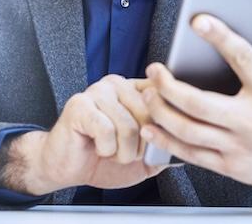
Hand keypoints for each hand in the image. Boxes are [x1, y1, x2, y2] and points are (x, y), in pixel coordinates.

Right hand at [0, 75, 169, 193]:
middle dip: (141, 146)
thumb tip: (185, 145)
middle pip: (149, 115)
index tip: (156, 138)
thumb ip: (163, 147)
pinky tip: (96, 147)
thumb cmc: (102, 158)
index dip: (164, 123)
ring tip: (110, 151)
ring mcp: (97, 91)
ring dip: (122, 152)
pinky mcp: (79, 105)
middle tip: (125, 152)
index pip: (162, 96)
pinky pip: (107, 131)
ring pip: (129, 126)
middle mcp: (117, 84)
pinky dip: (105, 150)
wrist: (66, 167)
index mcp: (135, 90)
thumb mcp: (142, 157)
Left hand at [140, 15, 251, 197]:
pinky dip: (166, 140)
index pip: (242, 58)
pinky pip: (191, 154)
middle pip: (199, 103)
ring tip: (148, 92)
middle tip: (154, 68)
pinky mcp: (230, 166)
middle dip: (169, 85)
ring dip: (161, 110)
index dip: (219, 37)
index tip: (197, 21)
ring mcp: (239, 147)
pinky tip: (151, 126)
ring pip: (188, 130)